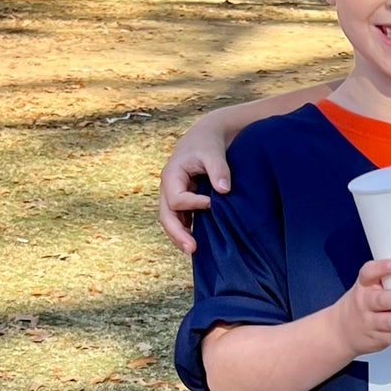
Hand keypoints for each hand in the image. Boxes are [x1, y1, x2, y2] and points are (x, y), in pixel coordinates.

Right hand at [159, 116, 230, 254]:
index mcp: (171, 175)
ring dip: (180, 237)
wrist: (205, 139)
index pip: (176, 198)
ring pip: (170, 221)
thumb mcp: (213, 153)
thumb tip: (224, 190)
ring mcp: (173, 196)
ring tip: (194, 252)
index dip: (192, 204)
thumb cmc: (208, 144)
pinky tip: (198, 243)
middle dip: (178, 233)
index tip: (211, 203)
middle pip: (166, 216)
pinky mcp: (182, 201)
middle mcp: (168, 188)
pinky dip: (186, 232)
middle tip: (193, 249)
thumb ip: (219, 170)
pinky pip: (180, 220)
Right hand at [332, 261, 390, 352]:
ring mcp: (370, 322)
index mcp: (364, 285)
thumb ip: (387, 280)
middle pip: (383, 300)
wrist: (341, 331)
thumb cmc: (360, 305)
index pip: (368, 273)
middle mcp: (365, 303)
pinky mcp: (377, 338)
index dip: (381, 268)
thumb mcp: (367, 287)